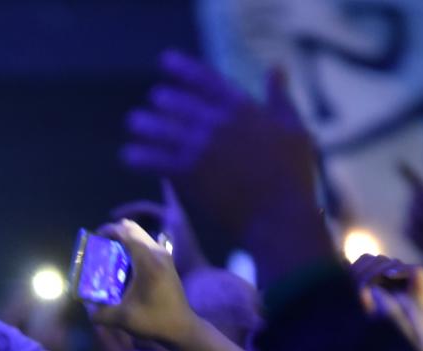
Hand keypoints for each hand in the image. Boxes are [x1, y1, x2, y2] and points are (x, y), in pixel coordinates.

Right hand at [87, 219, 197, 347]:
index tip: (94, 239)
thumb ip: (100, 313)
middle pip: (133, 229)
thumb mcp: (122, 319)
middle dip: (114, 233)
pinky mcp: (167, 261)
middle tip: (100, 246)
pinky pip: (146, 244)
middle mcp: (157, 252)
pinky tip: (124, 265)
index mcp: (148, 261)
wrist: (181, 328)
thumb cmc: (154, 321)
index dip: (108, 231)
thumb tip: (87, 306)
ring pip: (140, 235)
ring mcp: (164, 255)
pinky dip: (133, 247)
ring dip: (124, 239)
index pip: (126, 232)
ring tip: (109, 254)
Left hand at [123, 53, 331, 275]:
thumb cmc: (292, 176)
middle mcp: (216, 122)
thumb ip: (280, 97)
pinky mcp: (188, 173)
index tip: (164, 63)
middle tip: (154, 100)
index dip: (181, 69)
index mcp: (241, 107)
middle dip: (162, 100)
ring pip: (162, 129)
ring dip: (144, 124)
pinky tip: (128, 155)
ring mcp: (200, 147)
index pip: (205, 79)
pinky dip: (139, 156)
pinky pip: (155, 160)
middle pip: (178, 102)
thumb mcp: (294, 129)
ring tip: (133, 123)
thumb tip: (277, 68)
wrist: (279, 216)